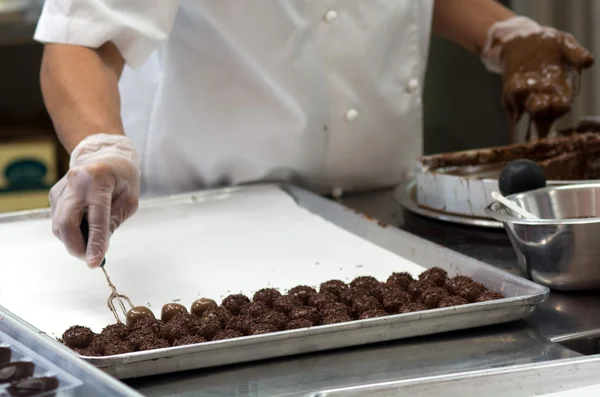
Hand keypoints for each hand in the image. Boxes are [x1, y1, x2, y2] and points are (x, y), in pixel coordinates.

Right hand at [50, 134, 139, 267]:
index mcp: (99, 180)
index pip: (96, 217)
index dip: (95, 242)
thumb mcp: (129, 201)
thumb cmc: (122, 178)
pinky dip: (71, 231)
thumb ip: (113, 223)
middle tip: (91, 258)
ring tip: (92, 240)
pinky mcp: (54, 194)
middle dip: (77, 247)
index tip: (95, 262)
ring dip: (74, 241)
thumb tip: (98, 249)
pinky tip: (85, 227)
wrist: (105, 156)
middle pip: (66, 223)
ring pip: (59, 225)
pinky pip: (58, 220)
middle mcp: (75, 182)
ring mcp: (61, 188)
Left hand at [482, 17, 593, 139]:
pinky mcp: (510, 93)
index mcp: (561, 88)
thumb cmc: (548, 43)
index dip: (561, 104)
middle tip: (537, 105)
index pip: (563, 102)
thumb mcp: (564, 43)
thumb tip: (588, 61)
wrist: (522, 39)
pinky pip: (509, 98)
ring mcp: (525, 96)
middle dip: (540, 109)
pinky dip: (509, 96)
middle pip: (542, 110)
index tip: (560, 103)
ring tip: (521, 94)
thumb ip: (575, 52)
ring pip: (524, 106)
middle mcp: (544, 96)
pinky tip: (511, 87)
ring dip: (521, 103)